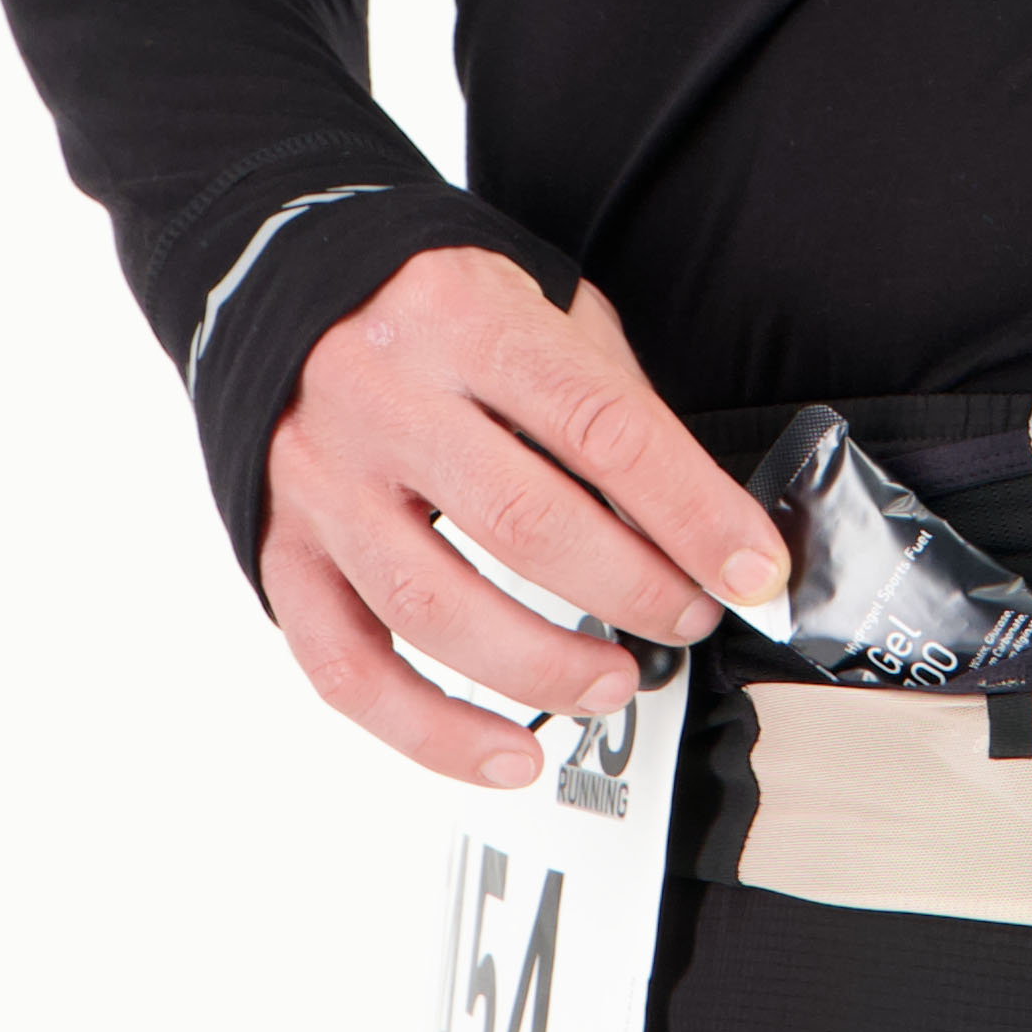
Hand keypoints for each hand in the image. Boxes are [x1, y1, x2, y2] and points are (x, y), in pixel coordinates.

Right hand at [262, 249, 792, 785]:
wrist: (279, 276)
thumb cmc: (434, 306)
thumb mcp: (537, 304)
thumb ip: (608, 400)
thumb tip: (702, 524)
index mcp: (463, 318)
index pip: (600, 426)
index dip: (690, 510)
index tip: (751, 570)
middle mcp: (382, 396)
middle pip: (524, 522)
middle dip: (632, 591)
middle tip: (688, 620)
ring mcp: (322, 479)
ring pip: (433, 607)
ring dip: (543, 669)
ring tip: (612, 682)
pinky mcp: (282, 550)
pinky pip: (348, 668)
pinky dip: (432, 732)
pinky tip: (507, 754)